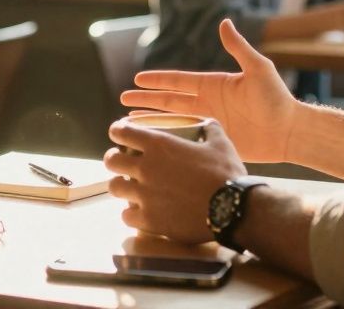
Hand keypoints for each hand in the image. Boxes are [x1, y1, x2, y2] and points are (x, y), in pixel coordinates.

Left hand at [105, 120, 246, 243]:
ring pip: (114, 187)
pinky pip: (126, 215)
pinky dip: (131, 213)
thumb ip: (209, 129)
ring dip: (121, 186)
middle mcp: (145, 168)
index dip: (117, 131)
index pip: (122, 132)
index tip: (119, 135)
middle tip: (123, 164)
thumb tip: (206, 124)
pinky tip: (140, 212)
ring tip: (130, 189)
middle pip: (111, 160)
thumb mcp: (220, 143)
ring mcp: (144, 195)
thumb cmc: (226, 173)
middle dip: (114, 159)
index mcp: (159, 145)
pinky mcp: (148, 220)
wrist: (231, 209)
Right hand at [120, 19, 299, 162]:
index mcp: (213, 85)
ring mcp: (210, 123)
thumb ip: (238, 48)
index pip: (178, 80)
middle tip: (123, 99)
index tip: (137, 78)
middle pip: (169, 101)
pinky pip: (186, 140)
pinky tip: (154, 144)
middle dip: (145, 100)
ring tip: (128, 122)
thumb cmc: (277, 98)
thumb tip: (224, 22)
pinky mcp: (215, 142)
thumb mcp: (258, 69)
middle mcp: (207, 103)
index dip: (157, 80)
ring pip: (173, 121)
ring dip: (152, 120)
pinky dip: (169, 140)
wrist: (290, 131)